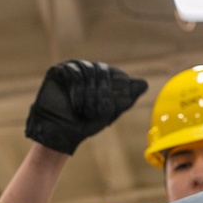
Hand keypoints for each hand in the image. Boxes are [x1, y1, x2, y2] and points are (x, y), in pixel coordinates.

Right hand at [25, 60, 147, 153]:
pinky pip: (72, 72)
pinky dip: (76, 90)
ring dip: (89, 94)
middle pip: (103, 71)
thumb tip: (144, 84)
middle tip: (98, 112)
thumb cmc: (85, 124)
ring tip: (85, 112)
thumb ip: (125, 98)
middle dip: (103, 93)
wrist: (61, 134)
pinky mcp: (57, 71)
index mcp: (103, 78)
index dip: (116, 91)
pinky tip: (75, 105)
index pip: (117, 76)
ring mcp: (72, 69)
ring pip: (88, 70)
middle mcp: (88, 70)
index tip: (111, 109)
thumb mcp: (109, 112)